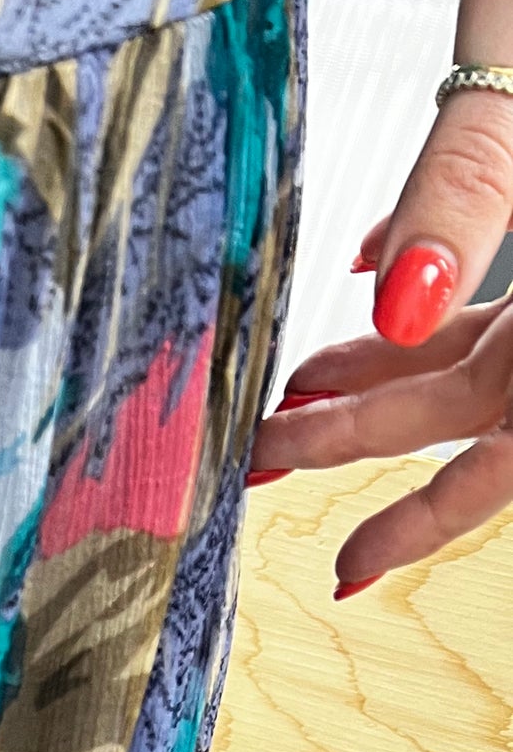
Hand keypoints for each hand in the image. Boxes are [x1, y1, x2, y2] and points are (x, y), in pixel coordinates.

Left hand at [246, 0, 512, 595]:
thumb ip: (471, 180)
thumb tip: (397, 296)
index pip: (504, 454)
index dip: (425, 518)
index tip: (345, 570)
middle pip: (486, 402)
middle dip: (370, 431)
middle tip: (262, 460)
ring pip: (492, 342)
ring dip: (392, 365)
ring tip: (296, 395)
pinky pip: (505, 271)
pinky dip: (438, 281)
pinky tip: (382, 282)